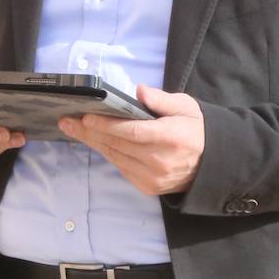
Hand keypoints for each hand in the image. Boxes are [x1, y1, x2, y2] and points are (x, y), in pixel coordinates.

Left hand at [60, 85, 204, 195]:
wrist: (211, 164)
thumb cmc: (195, 129)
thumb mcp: (186, 106)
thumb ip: (161, 99)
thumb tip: (139, 91)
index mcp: (171, 137)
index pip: (133, 132)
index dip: (107, 125)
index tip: (86, 117)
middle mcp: (161, 161)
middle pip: (118, 145)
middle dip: (89, 132)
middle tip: (67, 121)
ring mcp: (154, 177)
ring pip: (116, 157)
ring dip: (93, 143)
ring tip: (74, 129)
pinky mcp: (148, 187)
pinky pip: (121, 167)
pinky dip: (107, 153)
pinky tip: (94, 141)